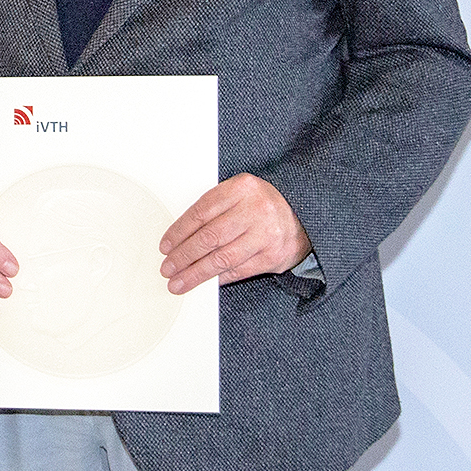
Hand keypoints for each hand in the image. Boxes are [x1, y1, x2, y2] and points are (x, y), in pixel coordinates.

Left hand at [159, 174, 308, 294]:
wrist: (304, 215)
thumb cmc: (263, 204)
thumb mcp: (240, 193)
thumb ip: (215, 208)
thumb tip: (180, 237)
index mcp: (242, 188)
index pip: (201, 212)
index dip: (179, 232)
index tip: (165, 246)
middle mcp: (256, 210)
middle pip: (210, 237)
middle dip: (183, 256)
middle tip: (167, 268)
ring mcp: (266, 235)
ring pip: (222, 258)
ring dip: (196, 273)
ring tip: (179, 282)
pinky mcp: (273, 256)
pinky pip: (239, 270)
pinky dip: (218, 278)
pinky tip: (205, 282)